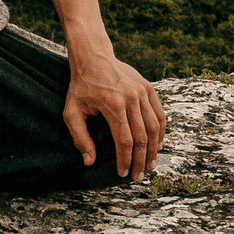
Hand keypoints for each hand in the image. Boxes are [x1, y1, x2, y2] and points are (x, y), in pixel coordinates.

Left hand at [63, 55, 165, 180]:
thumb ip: (79, 137)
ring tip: (150, 165)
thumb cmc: (81, 86)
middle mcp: (131, 98)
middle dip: (140, 160)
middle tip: (138, 176)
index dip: (125, 160)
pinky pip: (160, 114)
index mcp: (113, 105)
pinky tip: (158, 145)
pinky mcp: (149, 88)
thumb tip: (89, 161)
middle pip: (142, 137)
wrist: (94, 57)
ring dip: (154, 149)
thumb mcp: (71, 111)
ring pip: (155, 127)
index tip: (122, 173)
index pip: (124, 141)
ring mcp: (143, 92)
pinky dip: (161, 131)